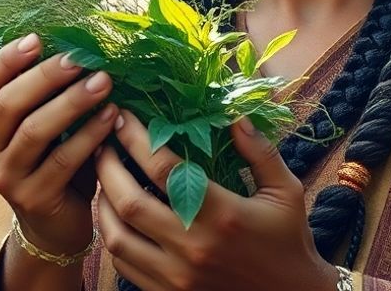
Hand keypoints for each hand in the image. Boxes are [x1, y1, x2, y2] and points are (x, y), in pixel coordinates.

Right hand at [0, 33, 117, 255]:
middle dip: (46, 75)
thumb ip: (45, 94)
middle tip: (80, 58)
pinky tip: (113, 116)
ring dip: (72, 102)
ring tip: (103, 81)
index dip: (6, 59)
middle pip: (9, 103)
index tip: (38, 38)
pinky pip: (63, 160)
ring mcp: (5, 178)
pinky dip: (90, 134)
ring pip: (35, 131)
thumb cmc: (53, 160)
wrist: (56, 223)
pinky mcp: (33, 199)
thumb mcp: (41, 125)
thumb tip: (76, 43)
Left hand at [95, 111, 338, 290]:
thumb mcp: (287, 192)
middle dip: (107, 167)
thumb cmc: (289, 241)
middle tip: (100, 143)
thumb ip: (260, 152)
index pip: (163, 169)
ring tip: (102, 178)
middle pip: (129, 202)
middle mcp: (194, 247)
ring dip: (104, 204)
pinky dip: (114, 237)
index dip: (135, 138)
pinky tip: (116, 216)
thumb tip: (233, 114)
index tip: (121, 117)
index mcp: (223, 215)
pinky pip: (124, 266)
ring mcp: (178, 277)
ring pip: (118, 238)